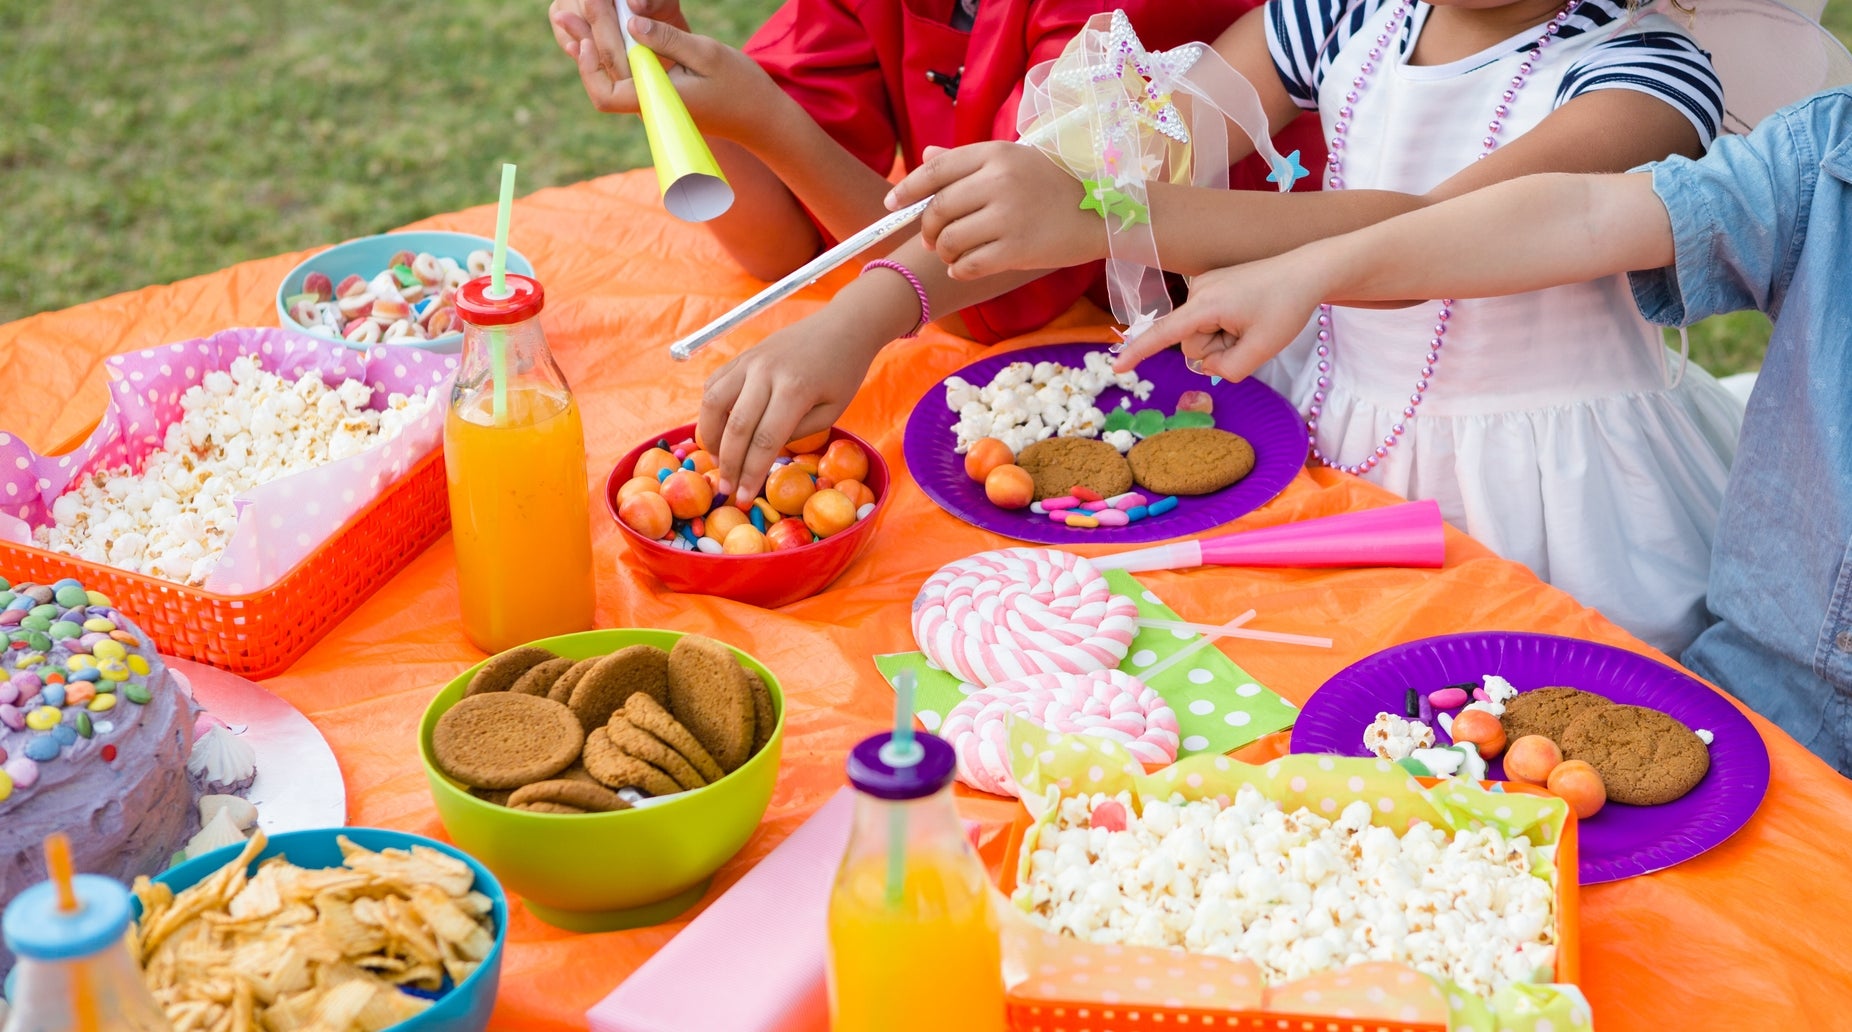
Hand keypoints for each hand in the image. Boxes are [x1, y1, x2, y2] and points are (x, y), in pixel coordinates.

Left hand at [550, 0, 780, 145]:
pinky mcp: (659, 96)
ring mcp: (654, 103)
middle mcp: (651, 106)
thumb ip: (667, 40)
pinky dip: (611, 52)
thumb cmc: (740, 86)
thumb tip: (630, 21)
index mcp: (660, 101)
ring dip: (593, 46)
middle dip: (588, 41)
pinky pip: (626, 75)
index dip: (590, 67)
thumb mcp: (707, 55)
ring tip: (573, 16)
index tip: (585, 37)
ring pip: (612, 77)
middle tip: (570, 8)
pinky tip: (599, 31)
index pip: (609, 94)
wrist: (761, 118)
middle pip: (607, 78)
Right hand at [697, 317, 883, 502]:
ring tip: (718, 460)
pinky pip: (714, 384)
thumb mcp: (832, 411)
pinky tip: (717, 430)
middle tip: (726, 489)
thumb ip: (797, 433)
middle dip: (729, 464)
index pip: (765, 440)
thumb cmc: (844, 372)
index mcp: (795, 389)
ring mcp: (750, 361)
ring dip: (710, 436)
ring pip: (713, 402)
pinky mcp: (742, 355)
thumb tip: (762, 452)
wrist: (842, 326)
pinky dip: (709, 410)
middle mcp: (765, 372)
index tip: (744, 497)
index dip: (751, 473)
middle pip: (735, 426)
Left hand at [886, 143, 1103, 279]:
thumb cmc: (1056, 185)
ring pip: (950, 240)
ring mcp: (1008, 216)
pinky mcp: (1017, 249)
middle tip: (931, 239)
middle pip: (939, 209)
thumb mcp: (1015, 161)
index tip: (892, 204)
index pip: (936, 170)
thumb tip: (926, 157)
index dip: (908, 189)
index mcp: (996, 153)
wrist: (1106, 211)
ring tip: (954, 254)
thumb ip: (968, 162)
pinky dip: (959, 270)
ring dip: (944, 253)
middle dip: (928, 229)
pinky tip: (964, 268)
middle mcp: (999, 181)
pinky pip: (969, 265)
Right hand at [1112, 255, 1325, 380]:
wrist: (1306, 272)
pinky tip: (1248, 314)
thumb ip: (1228, 370)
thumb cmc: (1286, 308)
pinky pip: (1207, 321)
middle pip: (1190, 343)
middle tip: (1250, 337)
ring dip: (1223, 339)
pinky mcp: (1211, 286)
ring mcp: (1203, 286)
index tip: (1116, 367)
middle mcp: (1197, 291)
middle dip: (1216, 349)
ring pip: (1199, 334)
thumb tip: (1207, 367)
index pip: (1164, 333)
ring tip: (1251, 323)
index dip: (1138, 352)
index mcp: (1206, 304)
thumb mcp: (1262, 350)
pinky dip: (1225, 327)